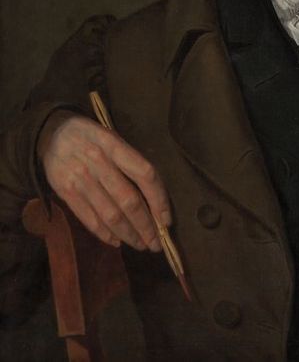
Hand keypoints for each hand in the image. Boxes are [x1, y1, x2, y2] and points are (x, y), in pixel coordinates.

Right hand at [38, 110, 170, 251]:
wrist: (51, 133)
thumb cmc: (91, 137)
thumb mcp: (113, 138)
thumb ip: (130, 162)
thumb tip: (154, 199)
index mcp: (115, 145)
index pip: (145, 174)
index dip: (159, 199)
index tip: (166, 220)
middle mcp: (98, 162)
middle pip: (129, 200)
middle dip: (146, 226)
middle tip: (156, 244)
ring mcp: (80, 178)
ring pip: (110, 214)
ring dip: (128, 234)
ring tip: (141, 245)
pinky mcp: (65, 191)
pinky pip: (88, 218)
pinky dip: (104, 234)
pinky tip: (117, 241)